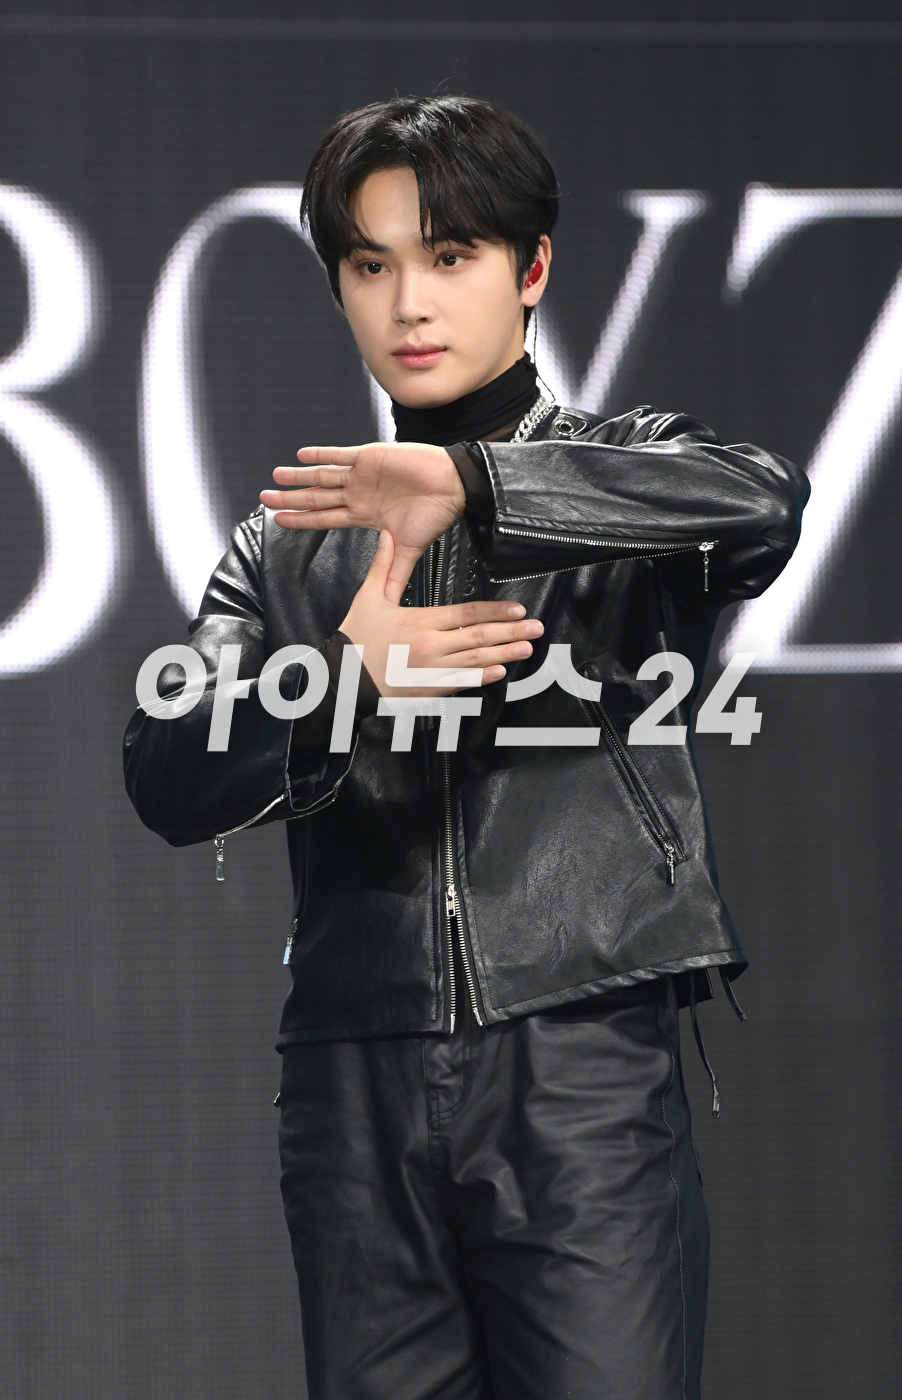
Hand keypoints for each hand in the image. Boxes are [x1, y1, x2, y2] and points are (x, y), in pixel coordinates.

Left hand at [260, 440, 465, 602]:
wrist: (454, 487)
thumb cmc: (435, 515)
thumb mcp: (407, 551)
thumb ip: (392, 574)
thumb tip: (388, 604)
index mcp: (364, 515)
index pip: (324, 518)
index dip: (301, 520)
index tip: (278, 519)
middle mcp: (358, 494)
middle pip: (316, 497)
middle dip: (290, 498)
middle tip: (264, 497)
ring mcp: (362, 475)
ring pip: (322, 475)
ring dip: (298, 475)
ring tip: (276, 475)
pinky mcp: (370, 456)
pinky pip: (340, 454)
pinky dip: (321, 454)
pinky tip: (302, 455)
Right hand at [341, 531, 542, 697]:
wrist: (343, 679)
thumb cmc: (355, 639)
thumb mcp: (368, 598)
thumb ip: (384, 567)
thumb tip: (389, 536)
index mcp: (421, 622)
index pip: (466, 614)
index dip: (494, 611)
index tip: (517, 610)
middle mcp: (431, 646)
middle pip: (478, 637)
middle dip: (510, 632)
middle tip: (536, 629)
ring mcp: (432, 670)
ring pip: (474, 661)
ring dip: (504, 654)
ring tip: (526, 649)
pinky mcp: (428, 689)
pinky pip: (460, 684)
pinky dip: (480, 679)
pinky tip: (499, 673)